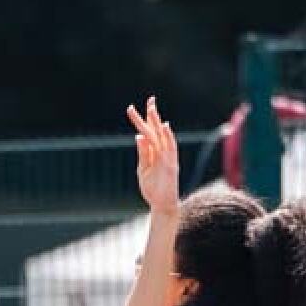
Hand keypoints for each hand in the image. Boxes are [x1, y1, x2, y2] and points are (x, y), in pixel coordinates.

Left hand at [127, 97, 178, 215]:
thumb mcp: (143, 169)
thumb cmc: (153, 189)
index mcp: (153, 153)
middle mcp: (162, 153)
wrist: (162, 206)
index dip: (145, 119)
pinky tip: (164, 126)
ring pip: (162, 137)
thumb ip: (143, 153)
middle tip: (150, 99)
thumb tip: (138, 136)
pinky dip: (168, 137)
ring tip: (152, 109)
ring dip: (158, 122)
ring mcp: (167, 158)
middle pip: (156, 131)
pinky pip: (169, 149)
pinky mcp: (170, 165)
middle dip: (152, 115)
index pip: (149, 132)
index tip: (135, 107)